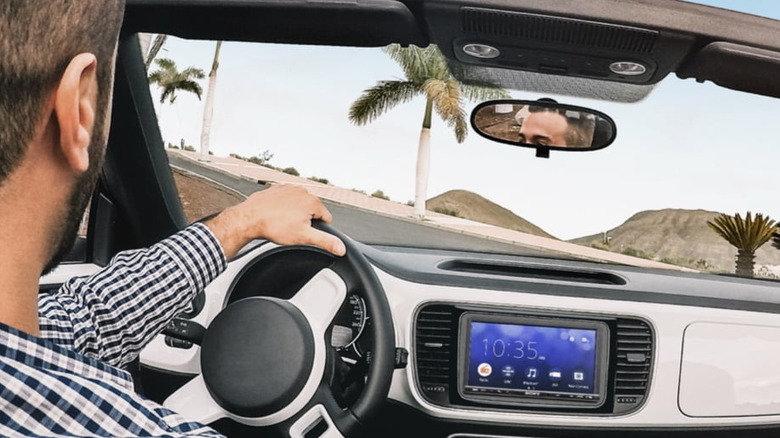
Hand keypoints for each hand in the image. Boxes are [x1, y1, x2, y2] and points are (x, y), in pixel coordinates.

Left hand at [204, 184, 345, 259]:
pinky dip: (282, 207)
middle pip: (311, 211)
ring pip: (298, 205)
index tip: (305, 233)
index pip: (326, 218)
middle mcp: (302, 192)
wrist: (249, 218)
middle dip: (304, 221)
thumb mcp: (303, 238)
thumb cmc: (274, 226)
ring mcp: (288, 188)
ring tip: (282, 223)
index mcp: (312, 202)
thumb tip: (341, 247)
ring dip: (293, 213)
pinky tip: (275, 216)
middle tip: (291, 229)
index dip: (317, 229)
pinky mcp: (276, 189)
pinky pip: (285, 200)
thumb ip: (325, 241)